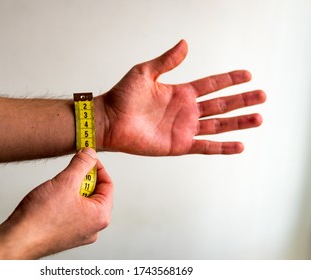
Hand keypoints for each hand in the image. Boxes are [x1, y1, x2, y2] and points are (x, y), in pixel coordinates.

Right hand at [0, 148, 112, 258]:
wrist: (17, 239)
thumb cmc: (40, 219)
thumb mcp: (65, 181)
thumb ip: (81, 164)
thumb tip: (90, 154)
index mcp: (100, 216)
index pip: (108, 185)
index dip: (98, 168)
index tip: (88, 158)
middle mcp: (94, 228)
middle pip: (96, 194)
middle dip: (84, 179)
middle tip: (71, 170)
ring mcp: (80, 233)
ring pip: (83, 203)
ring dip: (73, 189)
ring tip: (58, 185)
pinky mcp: (66, 235)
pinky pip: (72, 212)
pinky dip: (65, 201)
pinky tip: (52, 198)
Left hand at [95, 39, 265, 154]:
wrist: (109, 120)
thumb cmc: (122, 97)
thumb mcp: (145, 72)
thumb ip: (167, 61)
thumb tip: (185, 44)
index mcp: (180, 93)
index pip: (211, 84)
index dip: (229, 80)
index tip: (247, 75)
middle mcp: (185, 111)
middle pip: (221, 104)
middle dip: (242, 101)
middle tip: (261, 95)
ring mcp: (184, 129)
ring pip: (218, 125)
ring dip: (239, 122)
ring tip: (258, 117)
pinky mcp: (178, 145)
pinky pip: (205, 146)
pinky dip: (223, 147)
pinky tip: (239, 145)